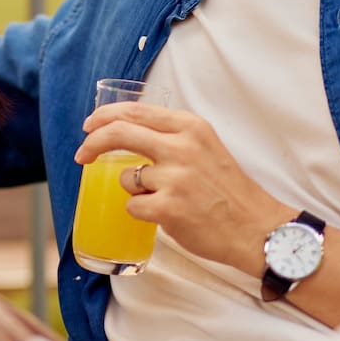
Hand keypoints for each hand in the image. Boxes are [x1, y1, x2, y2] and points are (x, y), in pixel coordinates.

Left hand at [73, 103, 289, 271]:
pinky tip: (169, 215)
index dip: (104, 118)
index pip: (134, 111)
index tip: (89, 127)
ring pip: (126, 177)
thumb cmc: (228, 191)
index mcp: (190, 127)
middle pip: (118, 133)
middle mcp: (182, 146)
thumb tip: (126, 132)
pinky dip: (143, 213)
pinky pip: (133, 206)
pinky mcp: (168, 207)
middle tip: (82, 156)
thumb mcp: (205, 147)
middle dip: (92, 144)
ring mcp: (174, 177)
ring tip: (167, 199)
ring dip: (136, 190)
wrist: (257, 228)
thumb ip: (172, 137)